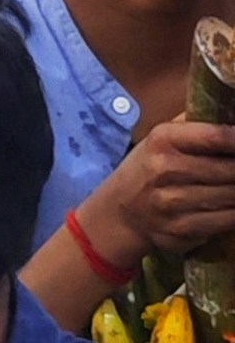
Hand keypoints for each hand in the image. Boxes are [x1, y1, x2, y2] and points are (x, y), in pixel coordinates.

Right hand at [82, 126, 234, 270]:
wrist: (119, 213)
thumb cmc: (149, 168)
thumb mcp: (162, 137)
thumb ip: (196, 124)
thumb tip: (232, 113)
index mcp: (163, 140)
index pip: (218, 136)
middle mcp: (165, 170)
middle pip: (231, 169)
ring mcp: (172, 202)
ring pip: (232, 195)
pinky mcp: (181, 229)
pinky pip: (226, 220)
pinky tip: (232, 203)